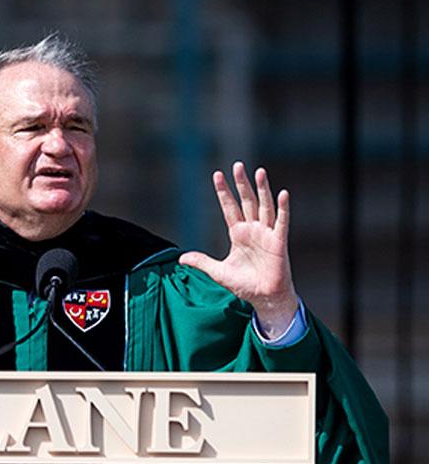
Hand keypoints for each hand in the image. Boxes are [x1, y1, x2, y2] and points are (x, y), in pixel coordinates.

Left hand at [178, 161, 298, 338]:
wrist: (264, 298)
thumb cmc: (244, 284)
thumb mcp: (218, 272)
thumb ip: (202, 262)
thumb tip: (181, 259)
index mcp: (237, 233)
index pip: (229, 207)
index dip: (223, 192)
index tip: (217, 175)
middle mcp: (252, 229)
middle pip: (246, 201)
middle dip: (241, 184)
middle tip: (237, 165)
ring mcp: (266, 233)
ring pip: (264, 206)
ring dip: (262, 189)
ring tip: (259, 172)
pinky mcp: (279, 241)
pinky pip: (281, 222)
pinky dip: (283, 208)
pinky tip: (282, 194)